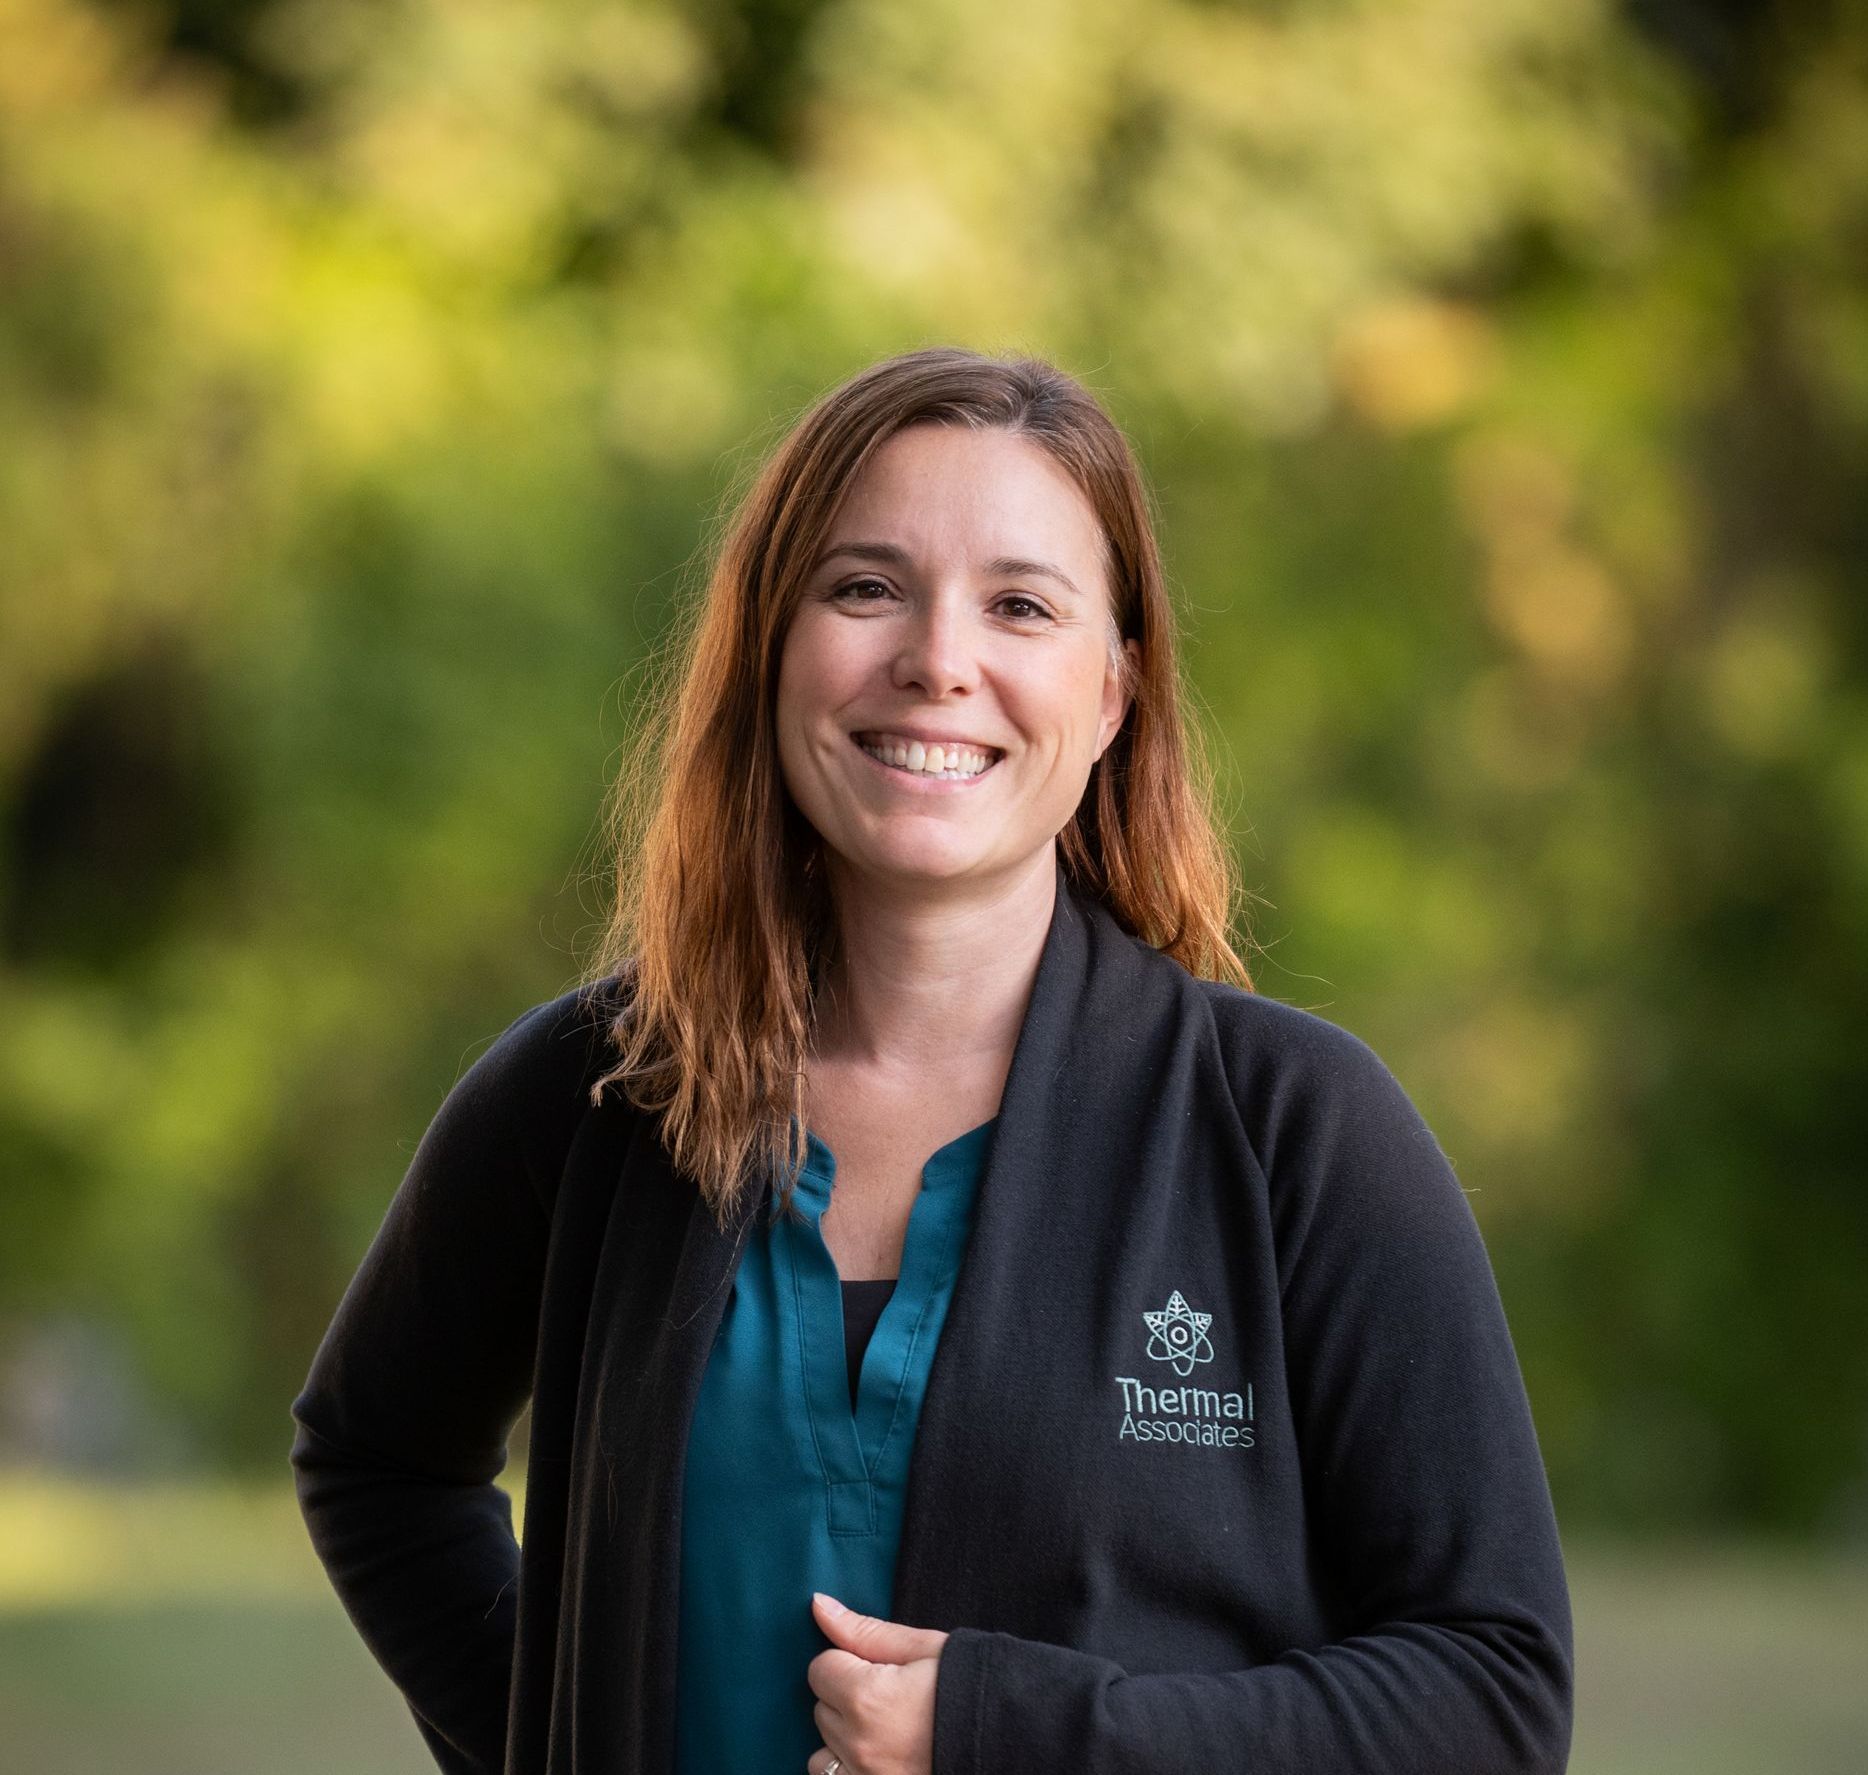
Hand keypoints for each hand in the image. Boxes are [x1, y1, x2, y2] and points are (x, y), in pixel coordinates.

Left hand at [805, 1591, 948, 1774]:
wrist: (1008, 1735)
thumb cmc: (966, 1685)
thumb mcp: (920, 1647)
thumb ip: (862, 1631)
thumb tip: (818, 1605)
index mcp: (865, 1698)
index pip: (821, 1668)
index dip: (850, 1663)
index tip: (881, 1669)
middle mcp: (858, 1745)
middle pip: (822, 1708)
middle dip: (847, 1698)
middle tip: (891, 1698)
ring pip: (824, 1752)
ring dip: (845, 1740)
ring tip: (885, 1731)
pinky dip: (850, 1768)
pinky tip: (880, 1756)